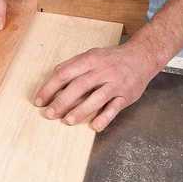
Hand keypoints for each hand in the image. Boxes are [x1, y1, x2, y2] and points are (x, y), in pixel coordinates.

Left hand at [34, 41, 163, 131]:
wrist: (143, 56)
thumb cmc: (112, 59)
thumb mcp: (92, 55)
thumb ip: (73, 65)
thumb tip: (53, 75)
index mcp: (90, 60)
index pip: (65, 73)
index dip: (50, 88)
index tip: (39, 101)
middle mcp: (103, 71)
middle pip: (79, 86)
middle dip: (62, 101)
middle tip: (49, 114)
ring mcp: (115, 84)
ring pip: (97, 98)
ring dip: (81, 110)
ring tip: (67, 121)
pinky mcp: (126, 96)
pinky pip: (114, 108)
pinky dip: (104, 118)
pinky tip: (94, 126)